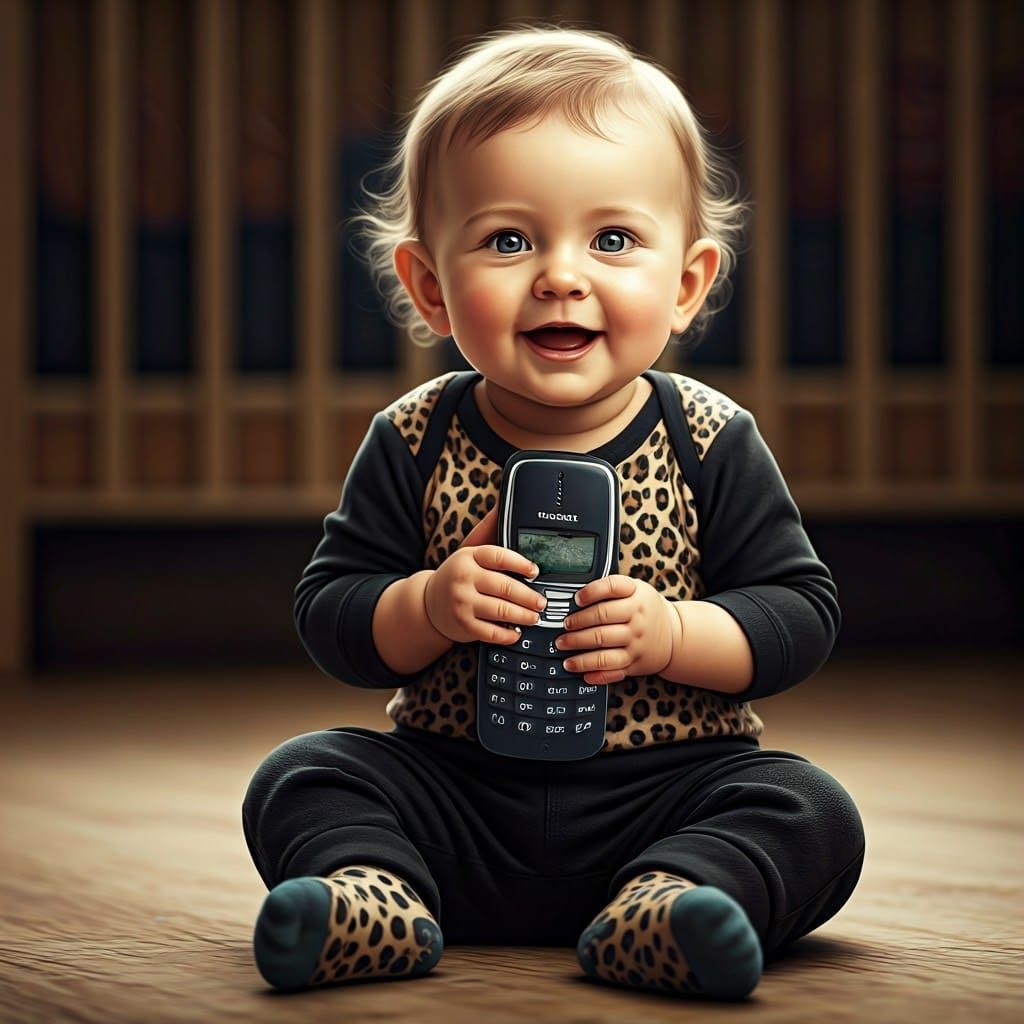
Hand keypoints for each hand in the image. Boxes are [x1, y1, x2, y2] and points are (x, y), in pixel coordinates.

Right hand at [423, 506, 547, 644]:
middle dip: (529, 596)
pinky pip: (492, 632)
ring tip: (535, 616)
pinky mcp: (463, 625)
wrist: (427, 603)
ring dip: (524, 616)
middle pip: (505, 587)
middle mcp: (464, 579)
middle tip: (542, 601)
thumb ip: (488, 531)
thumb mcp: (469, 551)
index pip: (498, 556)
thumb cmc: (457, 575)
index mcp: (468, 557)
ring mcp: (462, 603)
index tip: (536, 571)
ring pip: (501, 610)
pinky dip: (508, 634)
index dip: (521, 563)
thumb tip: (502, 504)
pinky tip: (516, 632)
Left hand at [554, 575, 679, 684]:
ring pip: (603, 649)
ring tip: (563, 649)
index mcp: (636, 596)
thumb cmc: (646, 609)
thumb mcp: (636, 590)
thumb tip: (575, 595)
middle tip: (562, 629)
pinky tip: (581, 672)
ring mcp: (636, 643)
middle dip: (576, 625)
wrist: (674, 636)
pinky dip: (595, 673)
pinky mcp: (634, 663)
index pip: (612, 588)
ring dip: (579, 652)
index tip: (576, 599)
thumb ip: (610, 589)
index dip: (591, 592)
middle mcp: (637, 619)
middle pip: (601, 619)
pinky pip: (612, 670)